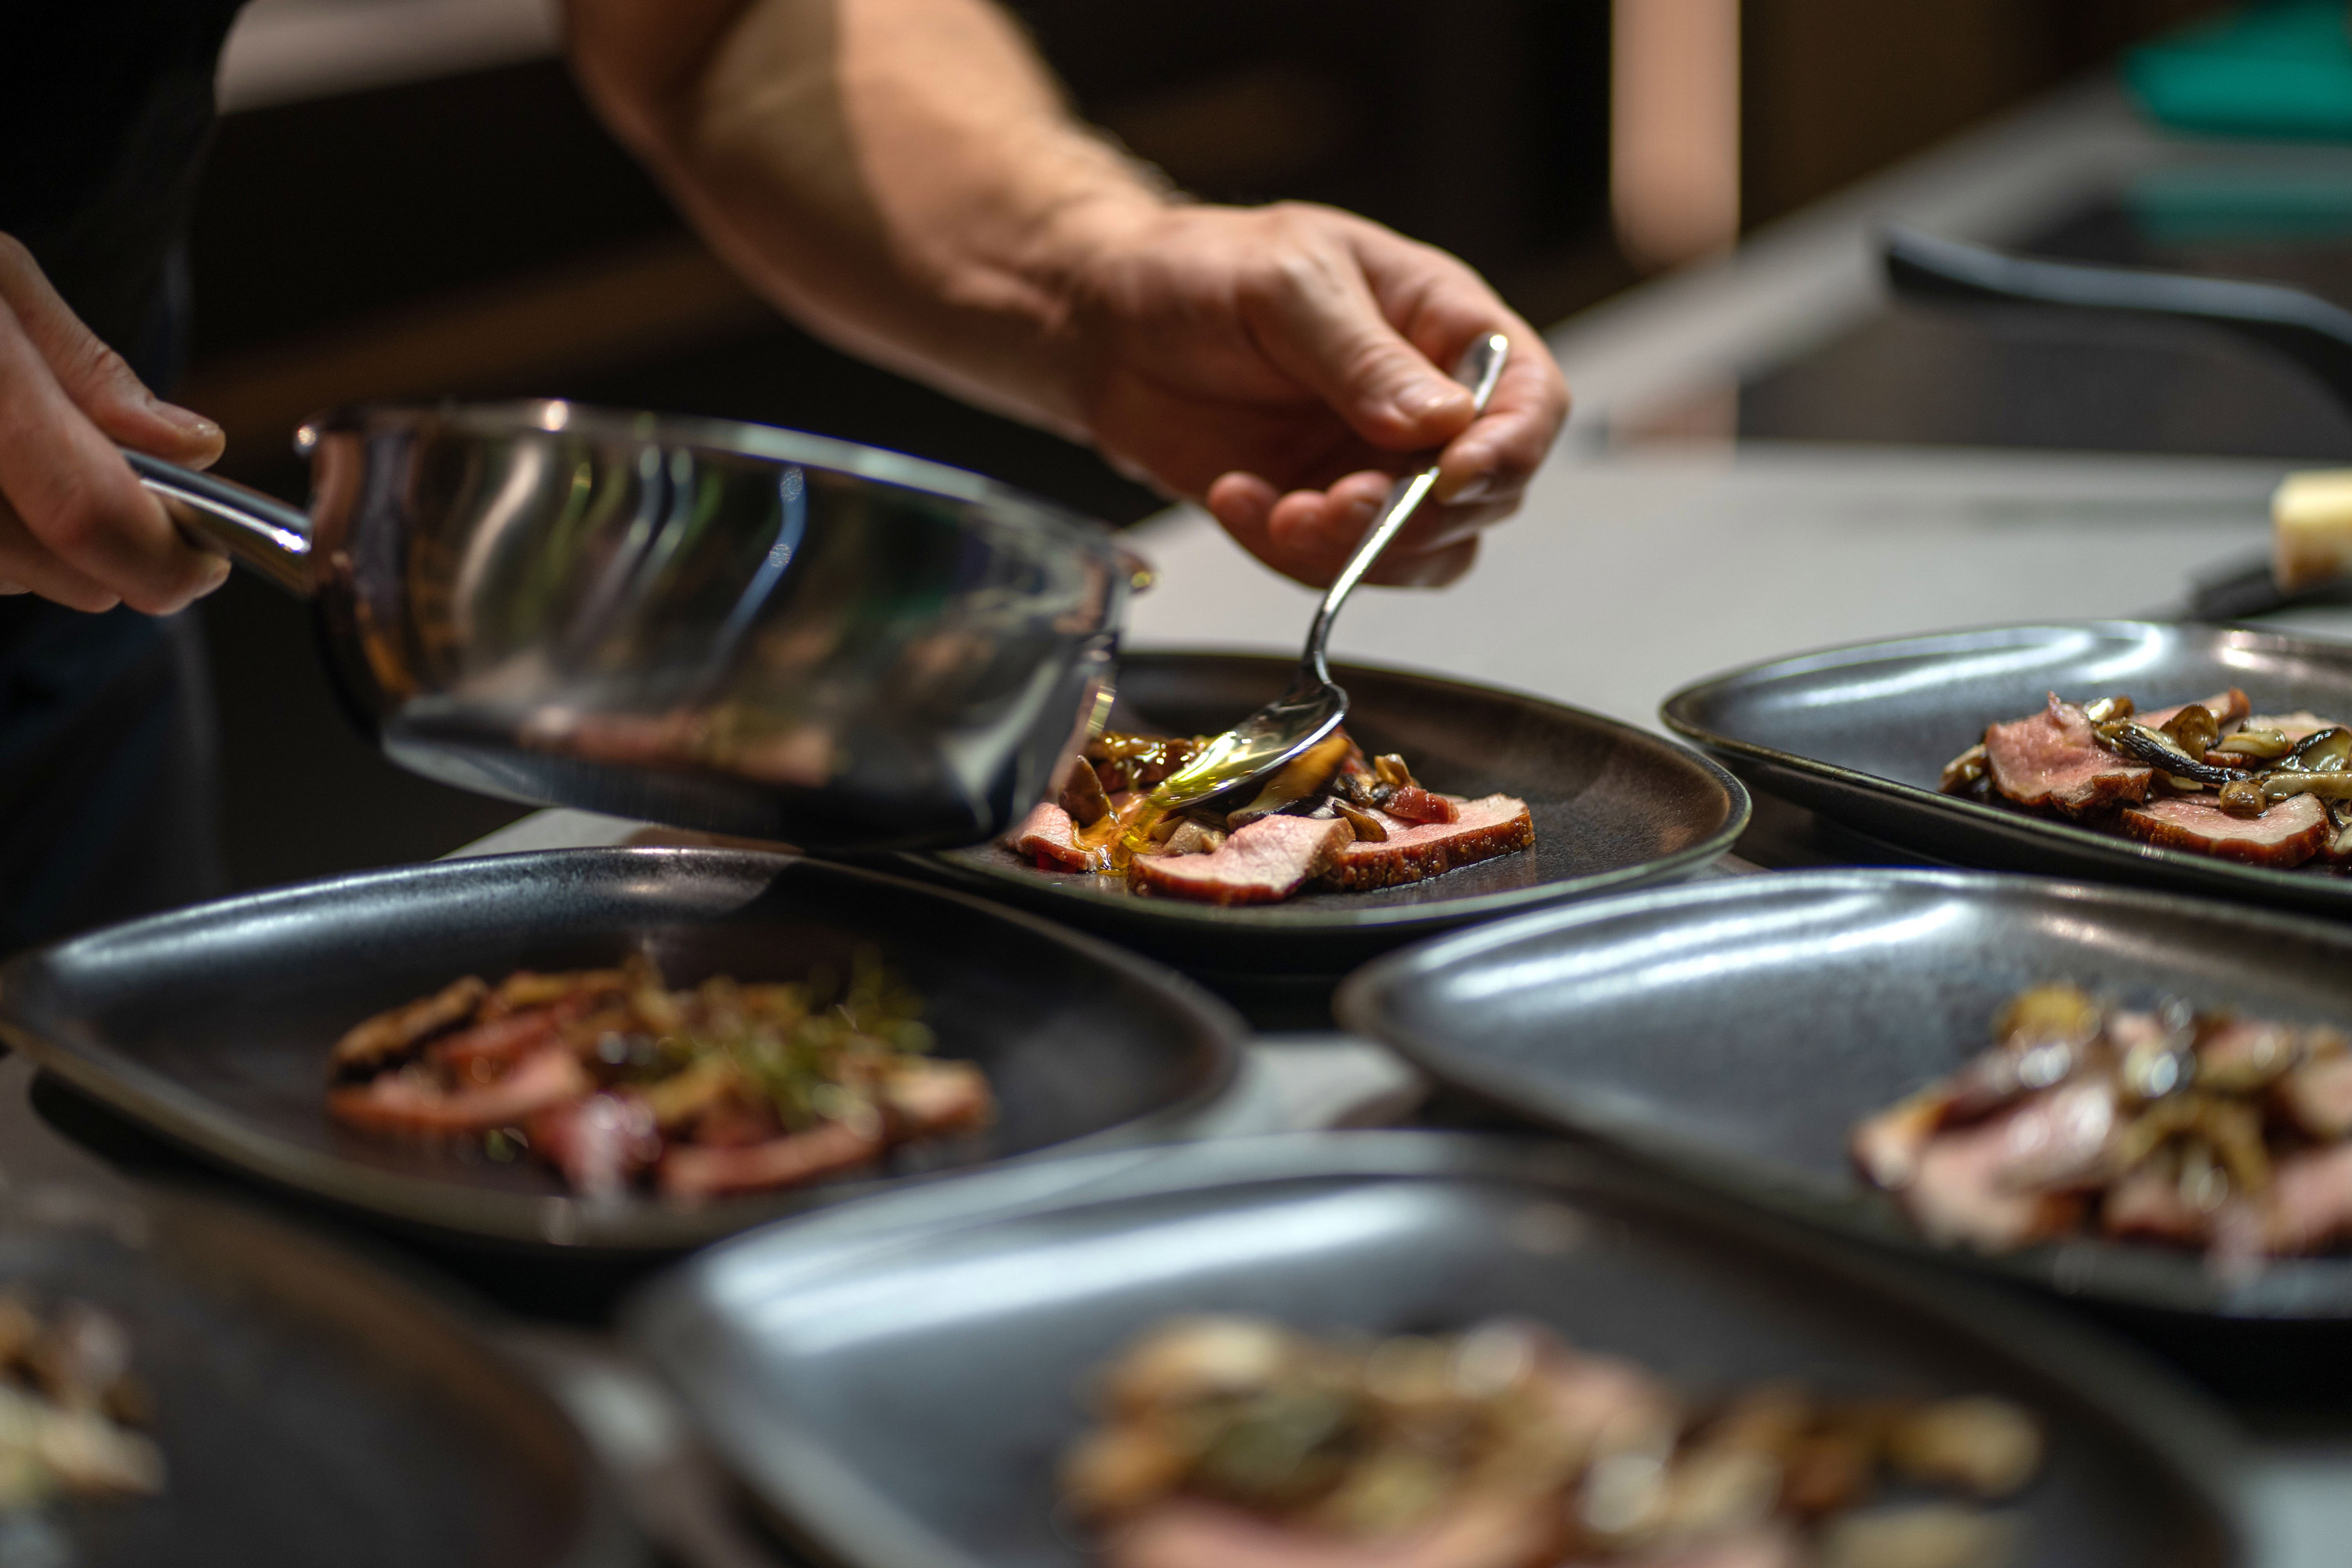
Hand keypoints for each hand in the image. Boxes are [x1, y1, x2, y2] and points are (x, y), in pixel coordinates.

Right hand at [0, 234, 228, 612]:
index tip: (204, 558)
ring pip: (8, 579)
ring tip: (28, 469)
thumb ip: (89, 374)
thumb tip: (192, 448)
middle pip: (55, 569)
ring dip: (45, 552)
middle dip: (117, 554)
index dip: (165, 557)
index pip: (87, 513)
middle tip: (136, 506)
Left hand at [1060, 200, 1568, 586]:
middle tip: (1334, 502)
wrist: (1104, 324)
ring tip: (1278, 512)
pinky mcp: (1317, 513)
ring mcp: (1374, 467)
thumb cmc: (1201, 271)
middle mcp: (1425, 405)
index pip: (1529, 397)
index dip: (1510, 447)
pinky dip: (1287, 553)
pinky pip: (1337, 568)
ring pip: (1421, 552)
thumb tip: (1442, 424)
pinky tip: (1234, 497)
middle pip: (1485, 494)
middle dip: (1413, 518)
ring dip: (1352, 553)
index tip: (1451, 478)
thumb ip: (1363, 357)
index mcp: (1443, 323)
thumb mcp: (1287, 284)